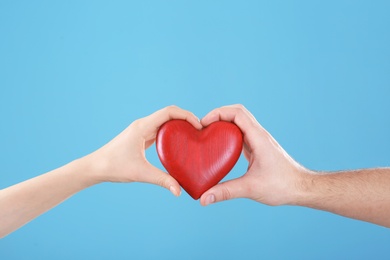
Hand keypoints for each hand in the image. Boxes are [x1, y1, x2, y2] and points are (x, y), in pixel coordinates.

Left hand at [85, 105, 201, 195]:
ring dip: (179, 124)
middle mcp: (142, 124)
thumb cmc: (114, 166)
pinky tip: (179, 142)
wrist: (95, 167)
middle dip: (186, 118)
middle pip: (169, 114)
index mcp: (142, 127)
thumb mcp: (141, 173)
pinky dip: (171, 132)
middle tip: (200, 130)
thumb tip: (179, 191)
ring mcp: (141, 129)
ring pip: (164, 121)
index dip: (186, 115)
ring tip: (193, 134)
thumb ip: (162, 181)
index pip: (169, 112)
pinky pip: (160, 129)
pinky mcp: (141, 136)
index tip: (198, 125)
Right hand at [199, 104, 306, 205]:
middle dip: (219, 114)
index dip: (218, 113)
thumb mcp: (250, 188)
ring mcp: (260, 140)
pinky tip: (221, 145)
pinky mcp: (259, 147)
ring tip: (209, 132)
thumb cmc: (282, 186)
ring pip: (241, 121)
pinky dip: (230, 133)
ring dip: (224, 122)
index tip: (204, 123)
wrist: (301, 188)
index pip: (237, 113)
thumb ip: (225, 192)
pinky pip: (242, 133)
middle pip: (238, 112)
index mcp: (258, 138)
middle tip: (203, 126)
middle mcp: (260, 135)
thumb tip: (204, 198)